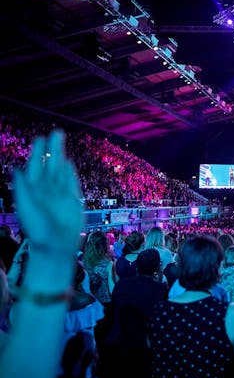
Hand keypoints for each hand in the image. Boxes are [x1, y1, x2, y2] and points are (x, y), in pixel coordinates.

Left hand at [12, 130, 83, 257]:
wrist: (56, 245)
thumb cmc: (38, 229)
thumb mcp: (26, 208)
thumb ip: (22, 189)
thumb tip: (17, 169)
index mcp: (32, 189)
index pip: (34, 166)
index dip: (37, 153)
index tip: (39, 139)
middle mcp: (46, 189)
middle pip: (49, 164)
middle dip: (51, 148)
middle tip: (55, 133)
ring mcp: (59, 193)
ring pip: (60, 170)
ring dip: (61, 155)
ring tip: (62, 140)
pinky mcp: (72, 199)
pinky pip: (70, 181)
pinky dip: (69, 171)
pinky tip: (68, 163)